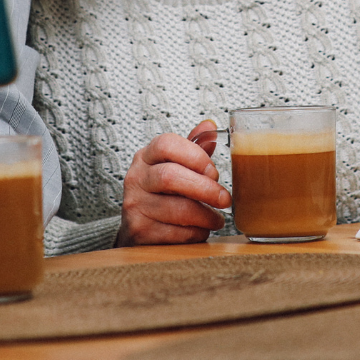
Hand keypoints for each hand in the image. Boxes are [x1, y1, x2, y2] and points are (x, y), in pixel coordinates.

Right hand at [118, 119, 228, 245]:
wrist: (138, 227)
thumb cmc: (162, 192)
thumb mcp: (174, 166)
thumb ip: (193, 148)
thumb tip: (211, 126)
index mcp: (146, 156)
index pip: (166, 144)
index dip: (195, 156)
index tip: (213, 171)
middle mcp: (136, 178)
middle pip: (170, 176)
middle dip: (205, 189)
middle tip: (224, 199)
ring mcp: (135, 205)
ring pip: (177, 209)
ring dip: (205, 215)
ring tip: (217, 219)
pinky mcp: (140, 231)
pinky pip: (175, 233)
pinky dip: (195, 232)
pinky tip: (201, 229)